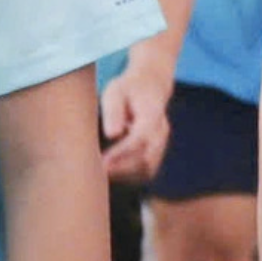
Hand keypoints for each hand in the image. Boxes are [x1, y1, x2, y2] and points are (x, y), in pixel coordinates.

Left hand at [99, 58, 173, 184]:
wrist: (151, 84)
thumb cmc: (129, 88)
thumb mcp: (116, 91)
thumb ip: (114, 111)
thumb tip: (112, 134)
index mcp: (153, 114)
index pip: (139, 139)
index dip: (121, 153)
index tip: (103, 162)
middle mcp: (161, 131)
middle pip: (146, 158)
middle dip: (123, 169)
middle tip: (99, 173)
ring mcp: (162, 142)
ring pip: (148, 168)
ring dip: (127, 175)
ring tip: (103, 175)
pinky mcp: (158, 150)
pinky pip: (147, 170)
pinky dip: (132, 175)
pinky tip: (113, 172)